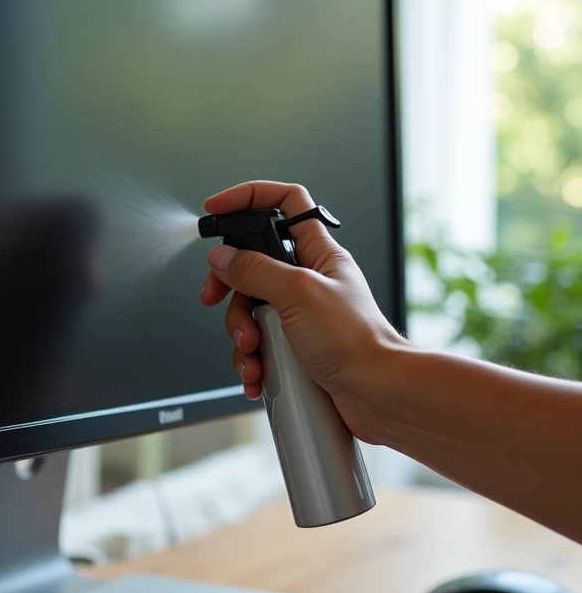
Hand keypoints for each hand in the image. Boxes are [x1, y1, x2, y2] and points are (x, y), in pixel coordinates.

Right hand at [200, 181, 405, 441]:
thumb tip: (223, 257)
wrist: (377, 395)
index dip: (248, 197)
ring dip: (241, 334)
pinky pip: (257, 345)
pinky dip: (250, 361)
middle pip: (251, 264)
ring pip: (249, 310)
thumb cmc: (357, 342)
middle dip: (230, 286)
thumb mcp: (298, 293)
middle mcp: (306, 280)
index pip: (283, 203)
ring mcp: (299, 314)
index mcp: (317, 253)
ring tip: (254, 351)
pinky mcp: (294, 346)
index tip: (216, 208)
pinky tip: (257, 374)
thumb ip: (255, 269)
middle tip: (214, 297)